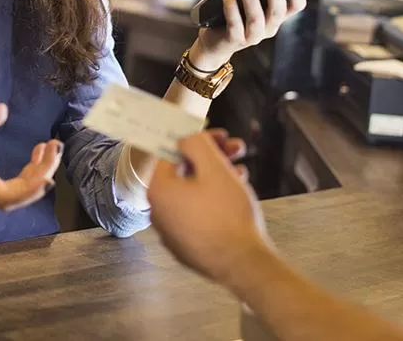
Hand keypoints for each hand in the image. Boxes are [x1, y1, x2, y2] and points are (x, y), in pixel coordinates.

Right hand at [0, 104, 61, 212]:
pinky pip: (15, 192)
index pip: (9, 196)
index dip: (32, 188)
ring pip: (20, 195)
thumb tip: (2, 110)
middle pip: (20, 196)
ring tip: (49, 147)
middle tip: (55, 145)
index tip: (49, 168)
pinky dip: (30, 176)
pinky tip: (36, 156)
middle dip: (43, 172)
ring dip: (39, 173)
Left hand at [147, 130, 268, 286]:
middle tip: (235, 149)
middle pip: (184, 172)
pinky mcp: (188, 247)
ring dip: (217, 176)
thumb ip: (196, 143)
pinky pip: (198, 214)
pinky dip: (214, 200)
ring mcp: (173, 232)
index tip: (218, 136)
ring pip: (193, 193)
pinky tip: (236, 193)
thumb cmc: (228, 214)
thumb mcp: (213, 167)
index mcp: (158, 190)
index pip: (172, 152)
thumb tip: (186, 137)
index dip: (197, 139)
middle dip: (211, 157)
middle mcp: (158, 212)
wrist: (245, 266)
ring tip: (242, 170)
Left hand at [191, 0, 306, 70]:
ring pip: (256, 17)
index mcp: (276, 17)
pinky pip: (234, 22)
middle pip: (277, 11)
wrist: (216, 41)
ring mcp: (252, 37)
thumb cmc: (235, 13)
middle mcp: (268, 28)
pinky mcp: (234, 40)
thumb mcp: (249, 0)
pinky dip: (231, 4)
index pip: (295, 7)